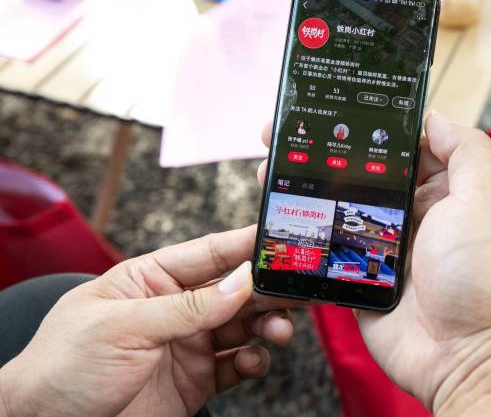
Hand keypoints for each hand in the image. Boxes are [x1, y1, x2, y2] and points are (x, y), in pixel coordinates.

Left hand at [0, 227, 294, 416]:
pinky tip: (255, 361)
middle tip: (298, 288)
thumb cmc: (65, 366)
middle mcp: (174, 308)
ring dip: (267, 325)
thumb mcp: (126, 327)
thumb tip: (243, 282)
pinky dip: (254, 361)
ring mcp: (187, 344)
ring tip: (279, 330)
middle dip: (267, 289)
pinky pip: (237, 365)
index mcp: (151, 279)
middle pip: (234, 290)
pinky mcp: (196, 379)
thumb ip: (189, 307)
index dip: (245, 245)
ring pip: (243, 326)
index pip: (208, 254)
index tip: (281, 239)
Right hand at [258, 113, 490, 415]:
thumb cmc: (486, 281)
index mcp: (451, 195)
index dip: (375, 131)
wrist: (467, 359)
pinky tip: (280, 213)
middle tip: (289, 138)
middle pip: (368, 177)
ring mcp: (389, 249)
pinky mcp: (364, 276)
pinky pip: (333, 249)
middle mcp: (420, 218)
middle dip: (330, 157)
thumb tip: (437, 118)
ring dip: (311, 191)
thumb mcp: (485, 204)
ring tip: (272, 172)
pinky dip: (310, 232)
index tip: (339, 112)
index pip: (409, 151)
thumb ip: (466, 154)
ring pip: (344, 210)